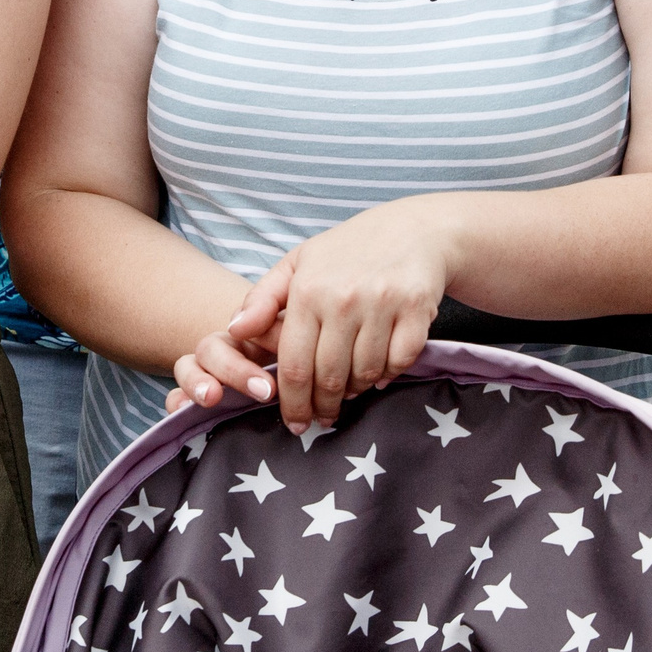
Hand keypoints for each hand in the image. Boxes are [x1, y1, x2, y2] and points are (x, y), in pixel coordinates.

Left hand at [221, 203, 450, 433]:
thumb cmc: (347, 250)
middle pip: (329, 376)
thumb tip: (234, 330)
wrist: (412, 229)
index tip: (295, 422)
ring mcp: (382, 304)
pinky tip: (378, 374)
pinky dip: (387, 374)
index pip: (294, 365)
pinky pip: (399, 362)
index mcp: (308, 290)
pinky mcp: (417, 309)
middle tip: (322, 419)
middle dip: (324, 406)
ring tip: (348, 391)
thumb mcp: (298, 263)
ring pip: (365, 373)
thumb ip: (262, 298)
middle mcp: (344, 299)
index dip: (293, 402)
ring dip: (355, 390)